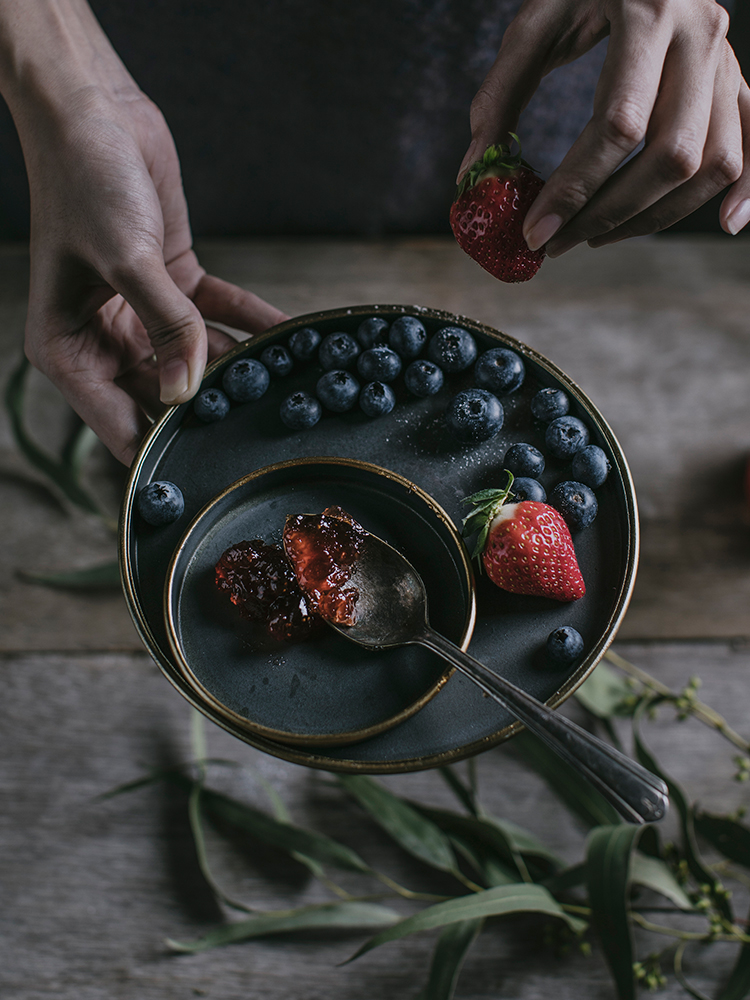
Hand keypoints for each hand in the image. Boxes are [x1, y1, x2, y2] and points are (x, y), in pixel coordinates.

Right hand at [17, 85, 286, 464]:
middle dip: (213, 413)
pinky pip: (221, 317)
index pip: (119, 425)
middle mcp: (104, 340)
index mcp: (68, 350)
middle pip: (165, 400)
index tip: (211, 473)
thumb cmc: (84, 180)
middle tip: (267, 432)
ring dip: (242, 371)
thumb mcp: (126, 259)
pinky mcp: (176, 287)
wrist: (94, 109)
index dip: (162, 454)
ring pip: (199, 360)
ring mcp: (143, 316)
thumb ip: (165, 326)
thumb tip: (187, 391)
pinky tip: (293, 341)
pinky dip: (254, 326)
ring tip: (292, 392)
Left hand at [458, 0, 749, 255]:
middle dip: (609, 214)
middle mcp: (700, 35)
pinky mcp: (736, 78)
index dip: (575, 191)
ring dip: (656, 216)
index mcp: (648, 11)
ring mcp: (727, 59)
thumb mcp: (535, 21)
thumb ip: (500, 95)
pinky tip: (724, 224)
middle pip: (671, 156)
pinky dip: (746, 188)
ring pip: (714, 163)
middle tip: (559, 243)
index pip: (617, 126)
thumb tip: (475, 175)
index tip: (536, 232)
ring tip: (599, 235)